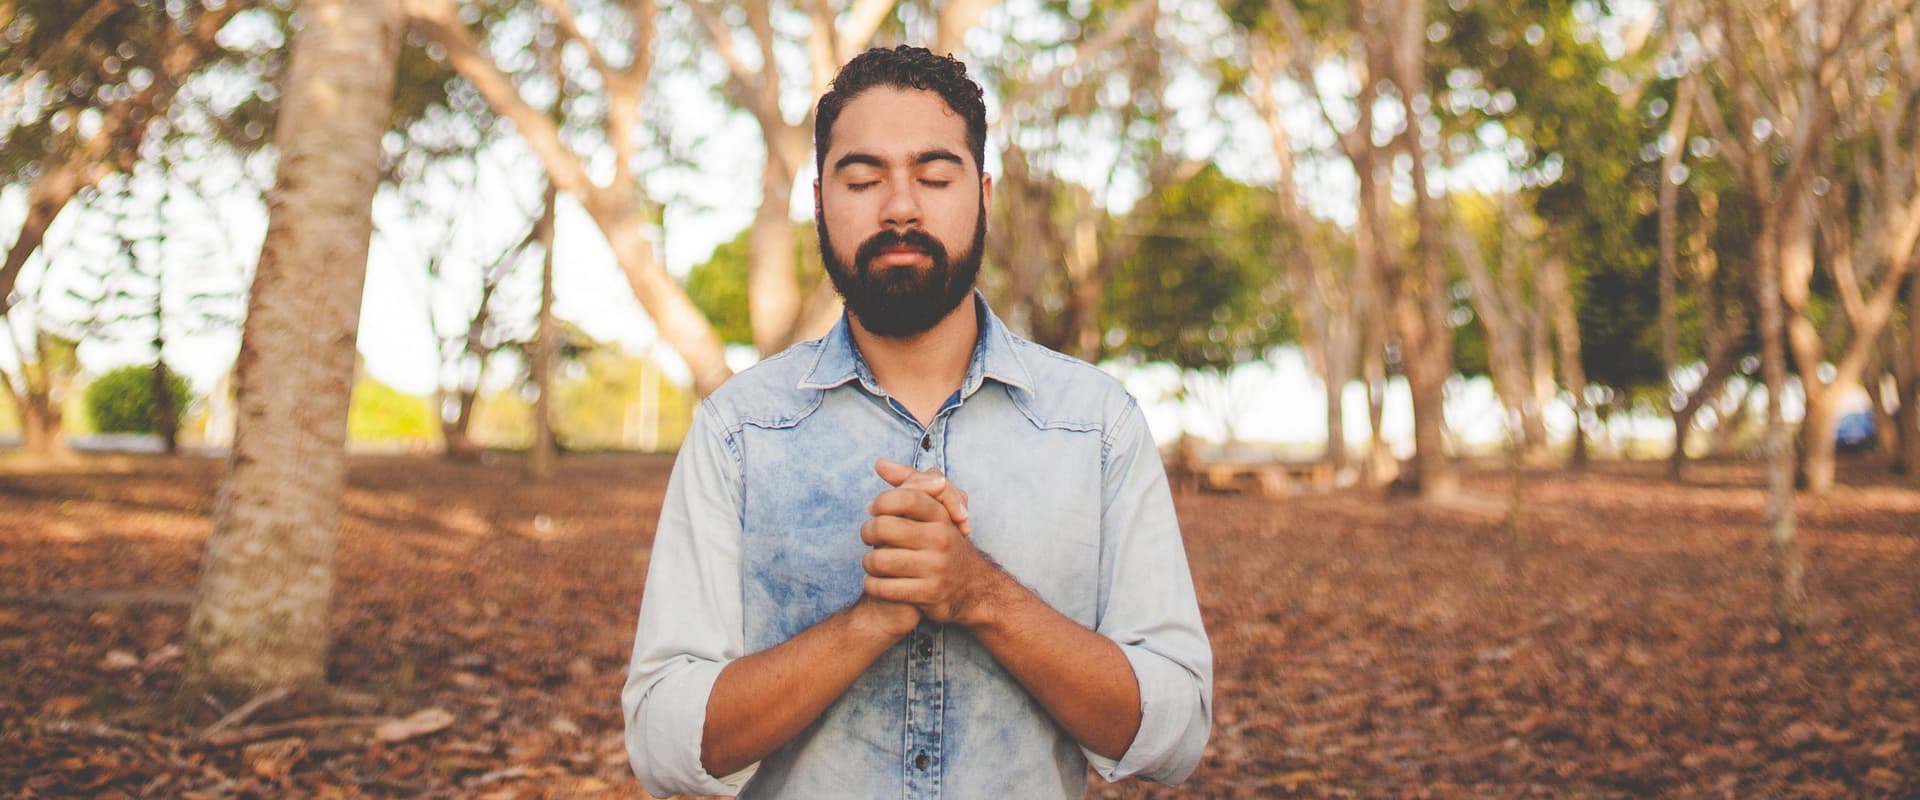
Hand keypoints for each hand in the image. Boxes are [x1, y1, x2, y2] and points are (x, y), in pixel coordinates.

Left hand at [851, 459, 967, 638]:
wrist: (969, 586)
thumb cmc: (941, 540)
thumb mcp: (934, 508)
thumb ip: (908, 482)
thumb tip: (880, 463)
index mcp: (942, 516)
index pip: (906, 496)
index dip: (882, 501)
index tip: (873, 510)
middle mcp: (942, 539)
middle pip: (884, 527)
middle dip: (867, 532)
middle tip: (868, 537)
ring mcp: (936, 568)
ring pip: (879, 560)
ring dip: (868, 561)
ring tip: (871, 561)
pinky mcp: (928, 594)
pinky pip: (883, 588)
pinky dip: (872, 585)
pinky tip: (876, 581)